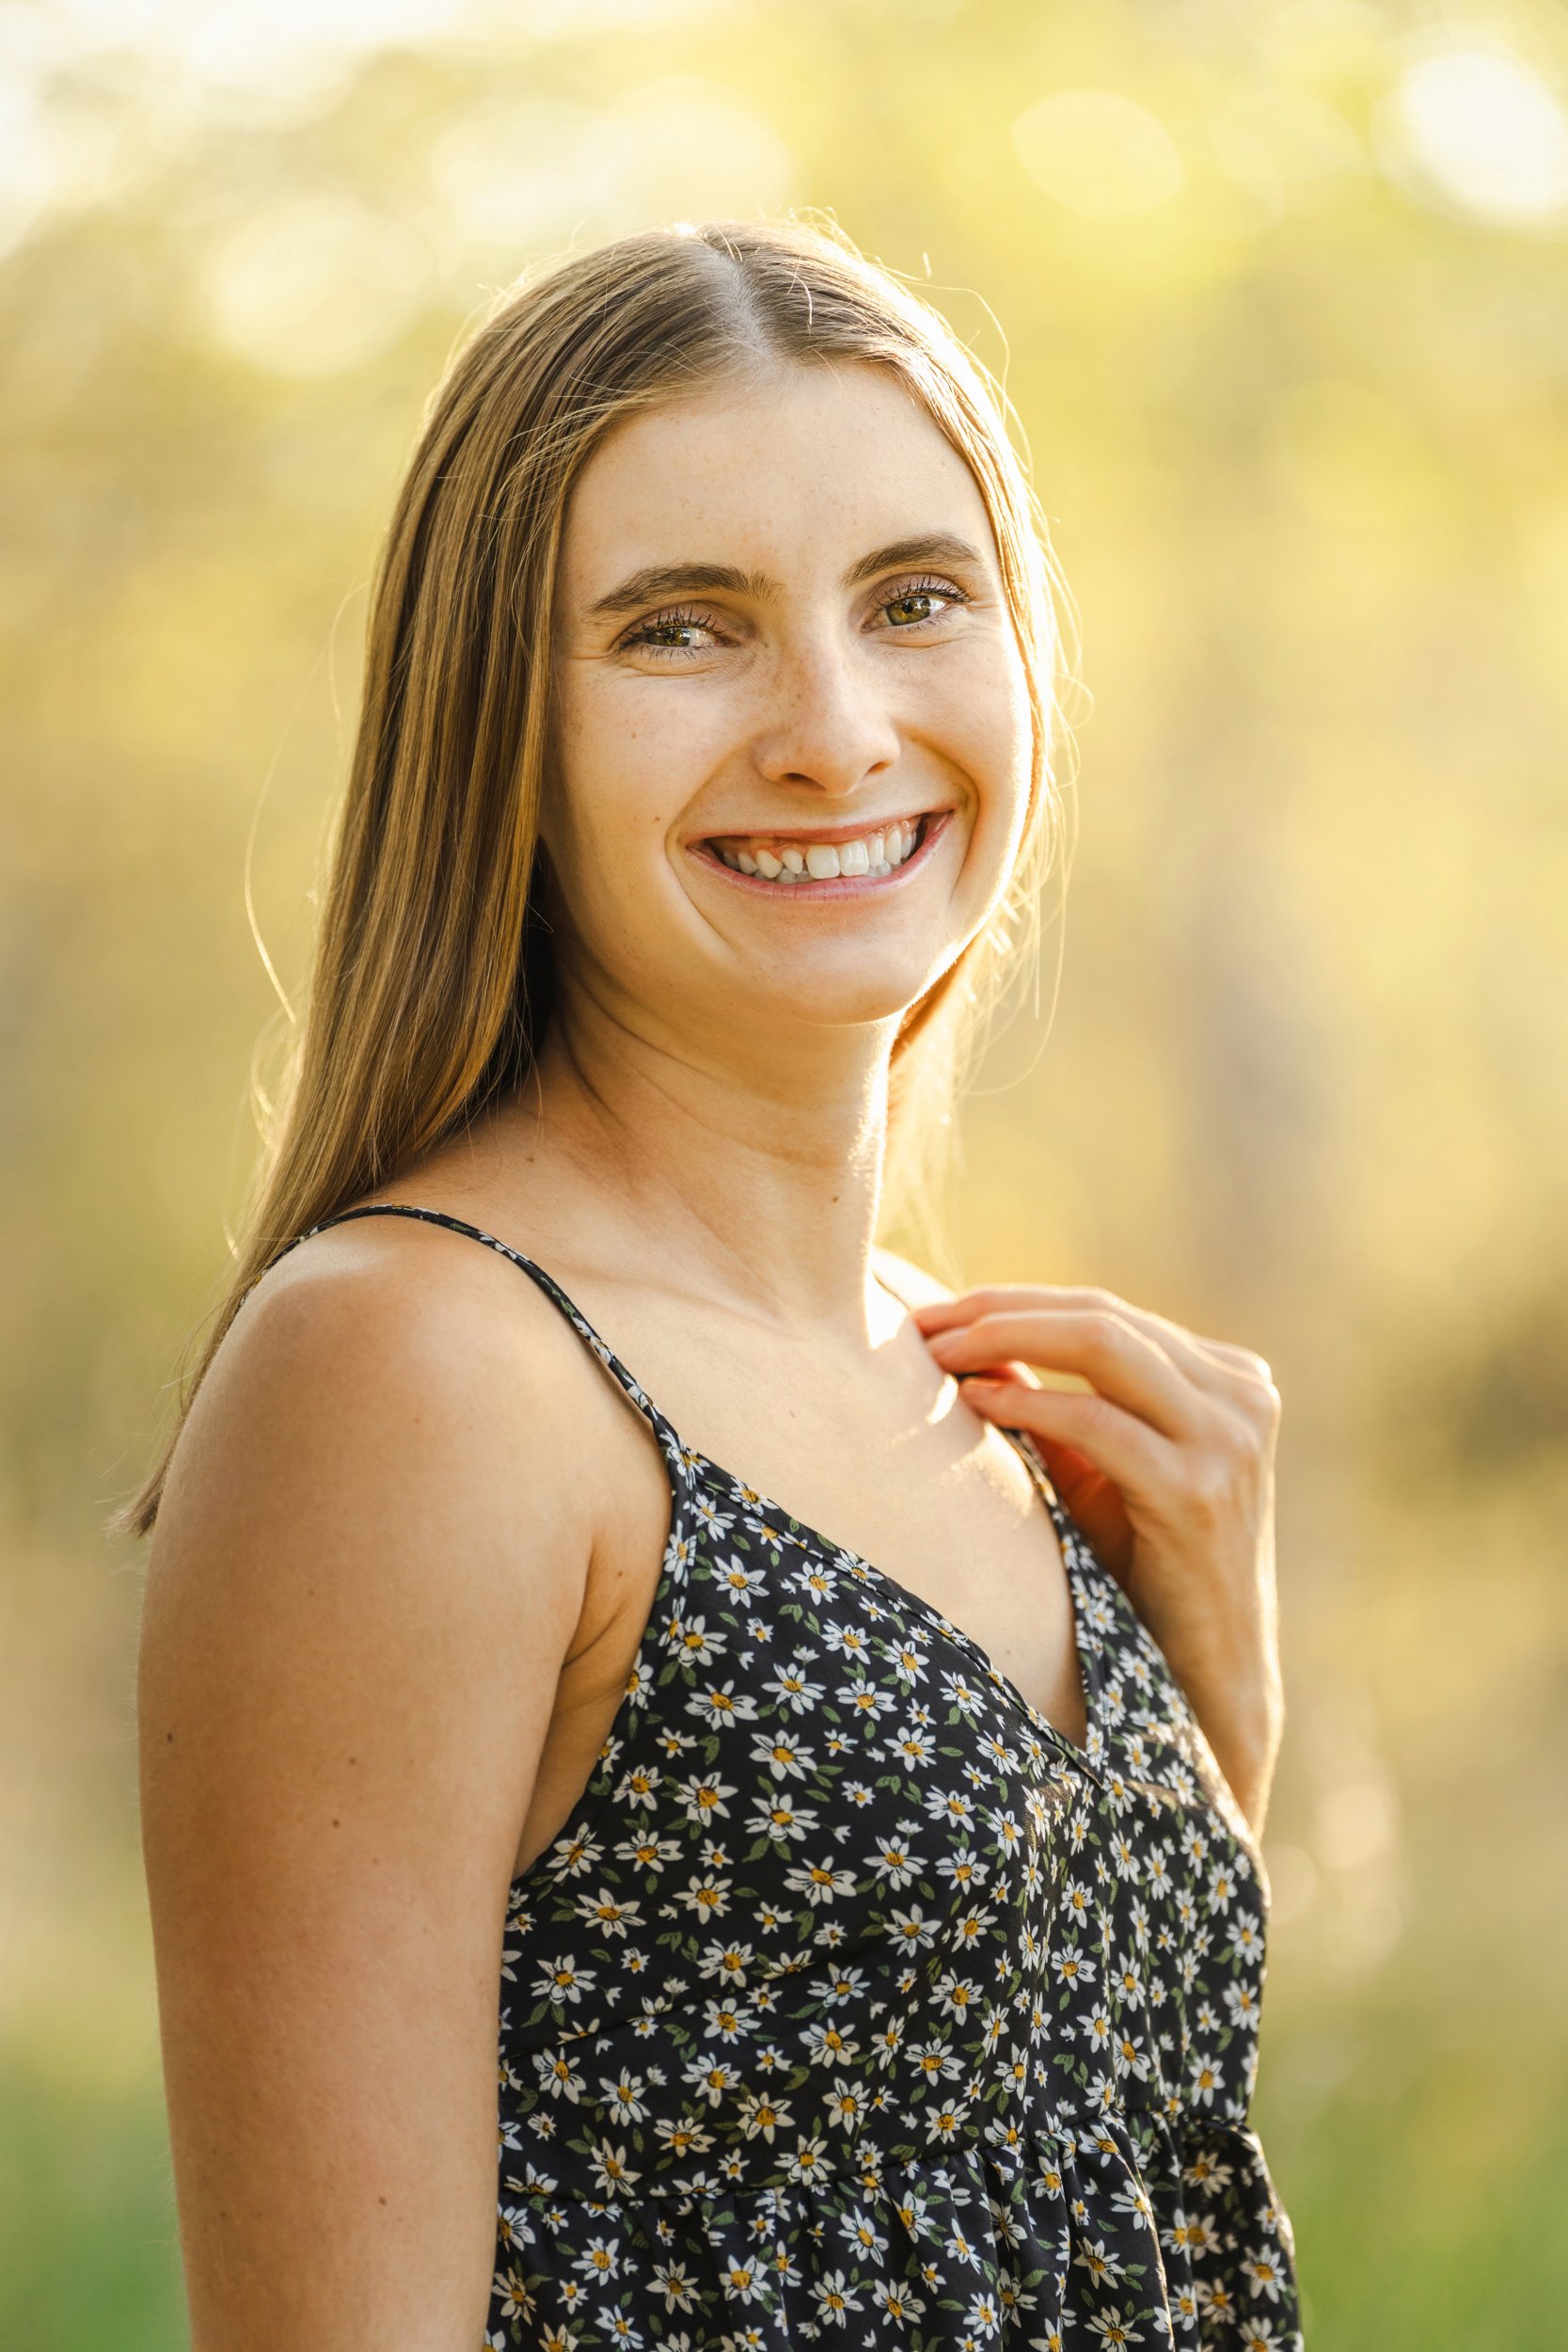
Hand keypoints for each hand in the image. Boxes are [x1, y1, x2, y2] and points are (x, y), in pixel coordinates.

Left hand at [913, 1284, 1284, 1837]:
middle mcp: (1241, 1395)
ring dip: (1004, 1339)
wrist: (1209, 1678)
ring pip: (1102, 1344)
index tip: (933, 1313)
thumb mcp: (1099, 1473)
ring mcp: (1229, 1440)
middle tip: (921, 1322)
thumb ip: (1054, 1404)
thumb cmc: (1144, 1573)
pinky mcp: (1199, 1493)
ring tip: (934, 1354)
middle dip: (998, 1311)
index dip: (1012, 1303)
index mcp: (1226, 1379)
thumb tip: (973, 1341)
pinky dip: (1030, 1402)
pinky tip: (976, 1403)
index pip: (1104, 1312)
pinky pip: (1099, 1421)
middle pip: (1100, 1316)